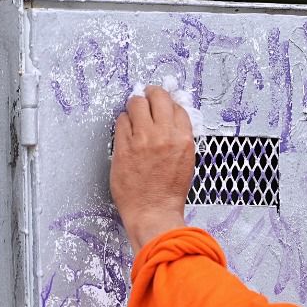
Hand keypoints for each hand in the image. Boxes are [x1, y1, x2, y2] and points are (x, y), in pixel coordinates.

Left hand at [110, 86, 195, 251]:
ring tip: (134, 113)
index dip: (168, 103)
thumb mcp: (186, 162)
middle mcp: (164, 135)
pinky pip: (121, 120)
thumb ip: (179, 139)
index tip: (162, 104)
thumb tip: (172, 121)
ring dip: (135, 106)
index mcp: (183, 139)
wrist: (153, 213)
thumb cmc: (169, 193)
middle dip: (151, 93)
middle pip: (157, 96)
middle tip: (147, 95)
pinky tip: (126, 130)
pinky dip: (123, 122)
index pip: (177, 107)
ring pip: (136, 103)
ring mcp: (142, 139)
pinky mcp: (124, 146)